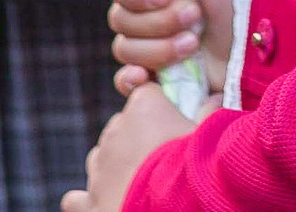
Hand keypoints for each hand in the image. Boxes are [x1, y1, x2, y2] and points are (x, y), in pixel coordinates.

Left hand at [64, 83, 198, 211]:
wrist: (174, 211)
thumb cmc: (196, 169)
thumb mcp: (211, 137)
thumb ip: (210, 114)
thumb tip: (216, 97)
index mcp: (143, 108)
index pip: (147, 94)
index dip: (162, 109)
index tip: (176, 124)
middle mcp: (114, 132)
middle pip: (124, 127)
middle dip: (139, 140)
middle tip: (165, 162)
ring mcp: (99, 167)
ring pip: (102, 159)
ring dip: (117, 169)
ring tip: (142, 187)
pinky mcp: (89, 202)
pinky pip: (78, 198)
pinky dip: (90, 202)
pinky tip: (109, 206)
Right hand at [102, 0, 238, 97]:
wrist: (260, 43)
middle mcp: (145, 10)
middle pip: (119, 18)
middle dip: (159, 21)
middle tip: (195, 16)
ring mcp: (149, 44)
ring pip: (125, 49)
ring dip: (160, 48)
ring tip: (193, 44)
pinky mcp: (158, 76)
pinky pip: (124, 81)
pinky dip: (130, 80)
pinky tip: (147, 78)